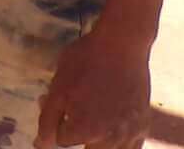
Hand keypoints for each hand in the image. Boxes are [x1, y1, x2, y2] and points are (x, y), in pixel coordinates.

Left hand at [36, 17, 152, 148]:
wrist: (121, 45)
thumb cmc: (85, 61)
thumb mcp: (58, 86)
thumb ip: (48, 120)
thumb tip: (40, 145)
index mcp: (85, 130)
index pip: (62, 141)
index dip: (55, 121)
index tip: (56, 104)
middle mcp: (109, 140)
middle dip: (76, 132)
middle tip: (76, 109)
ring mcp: (129, 136)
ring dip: (96, 140)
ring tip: (92, 114)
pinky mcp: (142, 129)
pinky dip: (117, 145)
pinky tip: (110, 129)